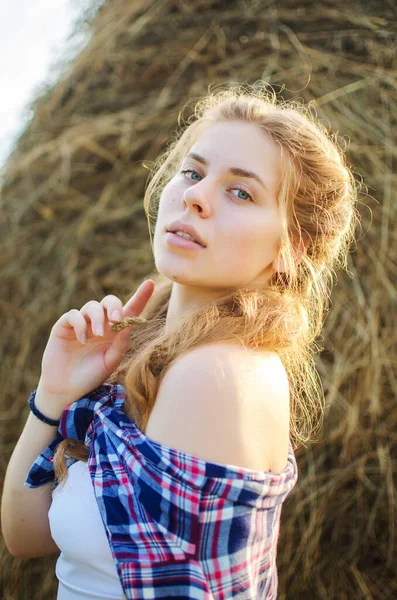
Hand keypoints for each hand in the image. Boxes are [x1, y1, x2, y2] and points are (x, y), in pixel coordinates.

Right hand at [36, 280, 154, 413]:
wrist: (67, 390)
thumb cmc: (91, 376)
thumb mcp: (111, 361)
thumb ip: (121, 344)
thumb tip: (129, 324)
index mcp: (115, 331)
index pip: (129, 310)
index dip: (140, 296)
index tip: (149, 283)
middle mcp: (99, 323)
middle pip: (109, 302)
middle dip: (114, 307)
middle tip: (116, 320)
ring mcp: (81, 323)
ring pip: (92, 306)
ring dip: (98, 318)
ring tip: (98, 335)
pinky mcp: (64, 326)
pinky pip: (73, 315)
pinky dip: (79, 324)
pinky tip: (81, 340)